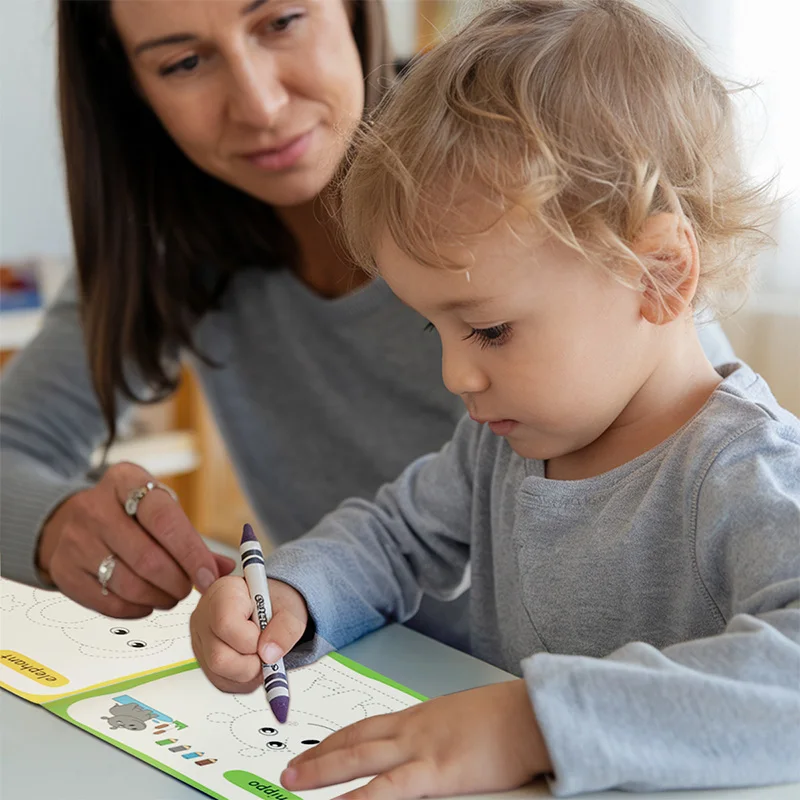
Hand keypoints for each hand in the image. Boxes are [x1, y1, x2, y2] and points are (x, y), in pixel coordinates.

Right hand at [37, 461, 235, 617]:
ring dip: (160, 597)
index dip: (191, 552)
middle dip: (178, 581)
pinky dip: (137, 608)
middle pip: (147, 557)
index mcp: (124, 481)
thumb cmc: (126, 515)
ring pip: (129, 584)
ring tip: (171, 594)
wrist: (67, 521)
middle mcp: (95, 508)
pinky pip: (109, 603)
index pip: (164, 519)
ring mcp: (75, 540)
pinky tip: (148, 601)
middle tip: (189, 587)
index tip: (210, 576)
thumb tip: (226, 568)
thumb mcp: (157, 508)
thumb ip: (192, 539)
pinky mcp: (64, 571)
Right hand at [190, 574, 308, 692]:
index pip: (226, 624)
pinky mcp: (205, 662)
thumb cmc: (275, 601)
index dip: (251, 639)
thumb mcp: (290, 607)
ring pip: (220, 675)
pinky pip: (223, 684)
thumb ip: (287, 627)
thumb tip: (270, 655)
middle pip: (219, 658)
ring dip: (251, 673)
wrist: (269, 605)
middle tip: (267, 650)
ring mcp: (201, 642)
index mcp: (222, 593)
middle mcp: (204, 618)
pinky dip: (246, 680)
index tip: (266, 635)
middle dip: (252, 663)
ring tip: (262, 652)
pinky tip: (254, 661)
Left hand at [280, 679, 550, 799]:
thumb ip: (438, 735)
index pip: (365, 727)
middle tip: (289, 769)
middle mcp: (412, 728)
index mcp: (419, 716)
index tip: (316, 748)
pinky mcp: (438, 772)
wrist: (530, 714)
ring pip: (359, 758)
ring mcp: (421, 748)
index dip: (336, 740)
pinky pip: (388, 789)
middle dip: (318, 756)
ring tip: (293, 781)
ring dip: (322, 770)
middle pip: (354, 740)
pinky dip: (359, 798)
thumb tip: (426, 753)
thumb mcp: (462, 720)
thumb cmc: (505, 717)